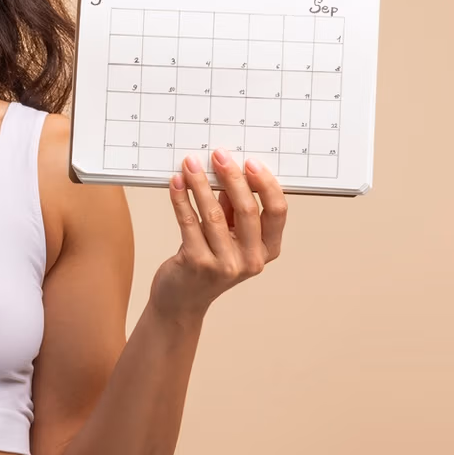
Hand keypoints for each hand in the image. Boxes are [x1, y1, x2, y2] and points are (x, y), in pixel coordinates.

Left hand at [152, 148, 286, 318]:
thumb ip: (234, 207)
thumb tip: (229, 168)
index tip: (249, 162)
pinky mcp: (197, 264)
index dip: (265, 183)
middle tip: (219, 155)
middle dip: (232, 176)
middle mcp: (251, 260)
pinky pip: (189, 222)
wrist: (182, 299)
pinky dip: (181, 199)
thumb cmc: (208, 260)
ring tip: (190, 163)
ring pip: (214, 214)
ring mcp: (225, 265)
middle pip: (247, 209)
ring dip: (201, 183)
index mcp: (268, 250)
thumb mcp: (230, 235)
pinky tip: (176, 183)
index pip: (277, 211)